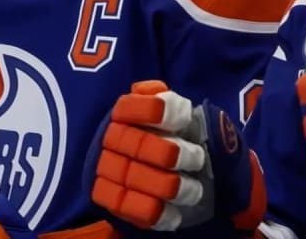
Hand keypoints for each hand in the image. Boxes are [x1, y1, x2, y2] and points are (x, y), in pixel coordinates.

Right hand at [88, 80, 263, 234]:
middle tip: (198, 159)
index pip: (130, 106)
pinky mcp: (109, 198)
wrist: (189, 173)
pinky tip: (175, 214)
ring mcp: (106, 169)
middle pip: (134, 143)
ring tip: (194, 190)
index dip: (155, 111)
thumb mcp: (188, 116)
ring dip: (168, 185)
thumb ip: (171, 102)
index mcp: (126, 112)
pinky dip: (153, 212)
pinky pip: (125, 207)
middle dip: (170, 153)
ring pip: (131, 177)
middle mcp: (110, 138)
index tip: (184, 118)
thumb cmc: (187, 139)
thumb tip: (151, 92)